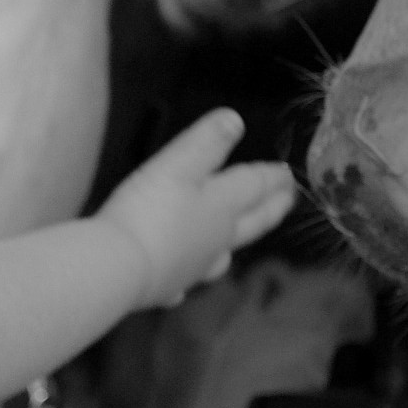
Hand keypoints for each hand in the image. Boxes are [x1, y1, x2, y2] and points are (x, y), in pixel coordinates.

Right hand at [97, 108, 295, 307]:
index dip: (271, 177)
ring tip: (236, 245)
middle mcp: (216, 239)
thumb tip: (235, 119)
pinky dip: (185, 279)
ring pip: (221, 256)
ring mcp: (193, 267)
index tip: (288, 173)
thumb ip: (206, 142)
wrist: (119, 268)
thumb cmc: (148, 211)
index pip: (254, 187)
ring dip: (232, 246)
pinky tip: (180, 288)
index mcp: (221, 206)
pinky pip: (181, 282)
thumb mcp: (176, 166)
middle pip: (251, 223)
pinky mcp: (167, 287)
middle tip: (287, 201)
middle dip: (270, 209)